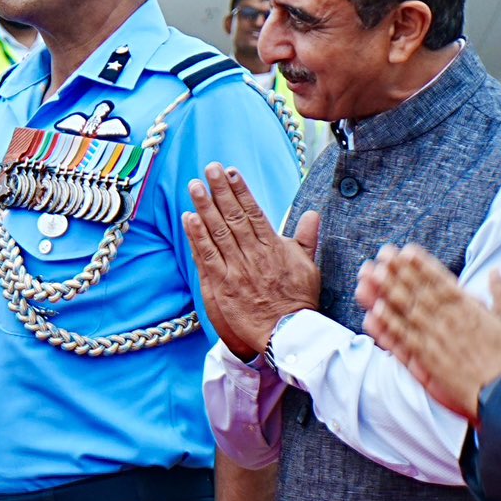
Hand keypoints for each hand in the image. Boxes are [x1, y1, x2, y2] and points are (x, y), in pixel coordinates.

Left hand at [182, 163, 320, 359]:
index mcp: (273, 246)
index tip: (231, 172)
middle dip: (220, 190)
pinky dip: (197, 237)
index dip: (241, 190)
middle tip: (209, 168)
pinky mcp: (224, 285)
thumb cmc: (298, 300)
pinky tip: (189, 218)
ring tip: (195, 186)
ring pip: (218, 231)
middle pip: (233, 215)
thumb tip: (312, 214)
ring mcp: (237, 269)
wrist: (288, 332)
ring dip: (205, 206)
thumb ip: (307, 238)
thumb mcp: (309, 265)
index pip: (254, 211)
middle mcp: (254, 253)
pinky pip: (208, 256)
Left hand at [358, 245, 500, 419]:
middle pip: (419, 292)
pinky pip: (403, 341)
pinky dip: (388, 327)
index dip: (422, 265)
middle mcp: (448, 320)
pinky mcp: (426, 361)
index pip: (441, 280)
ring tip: (372, 276)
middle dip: (399, 271)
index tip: (406, 250)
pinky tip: (373, 313)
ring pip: (407, 312)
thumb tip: (495, 271)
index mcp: (468, 308)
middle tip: (382, 255)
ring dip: (388, 292)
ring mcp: (435, 340)